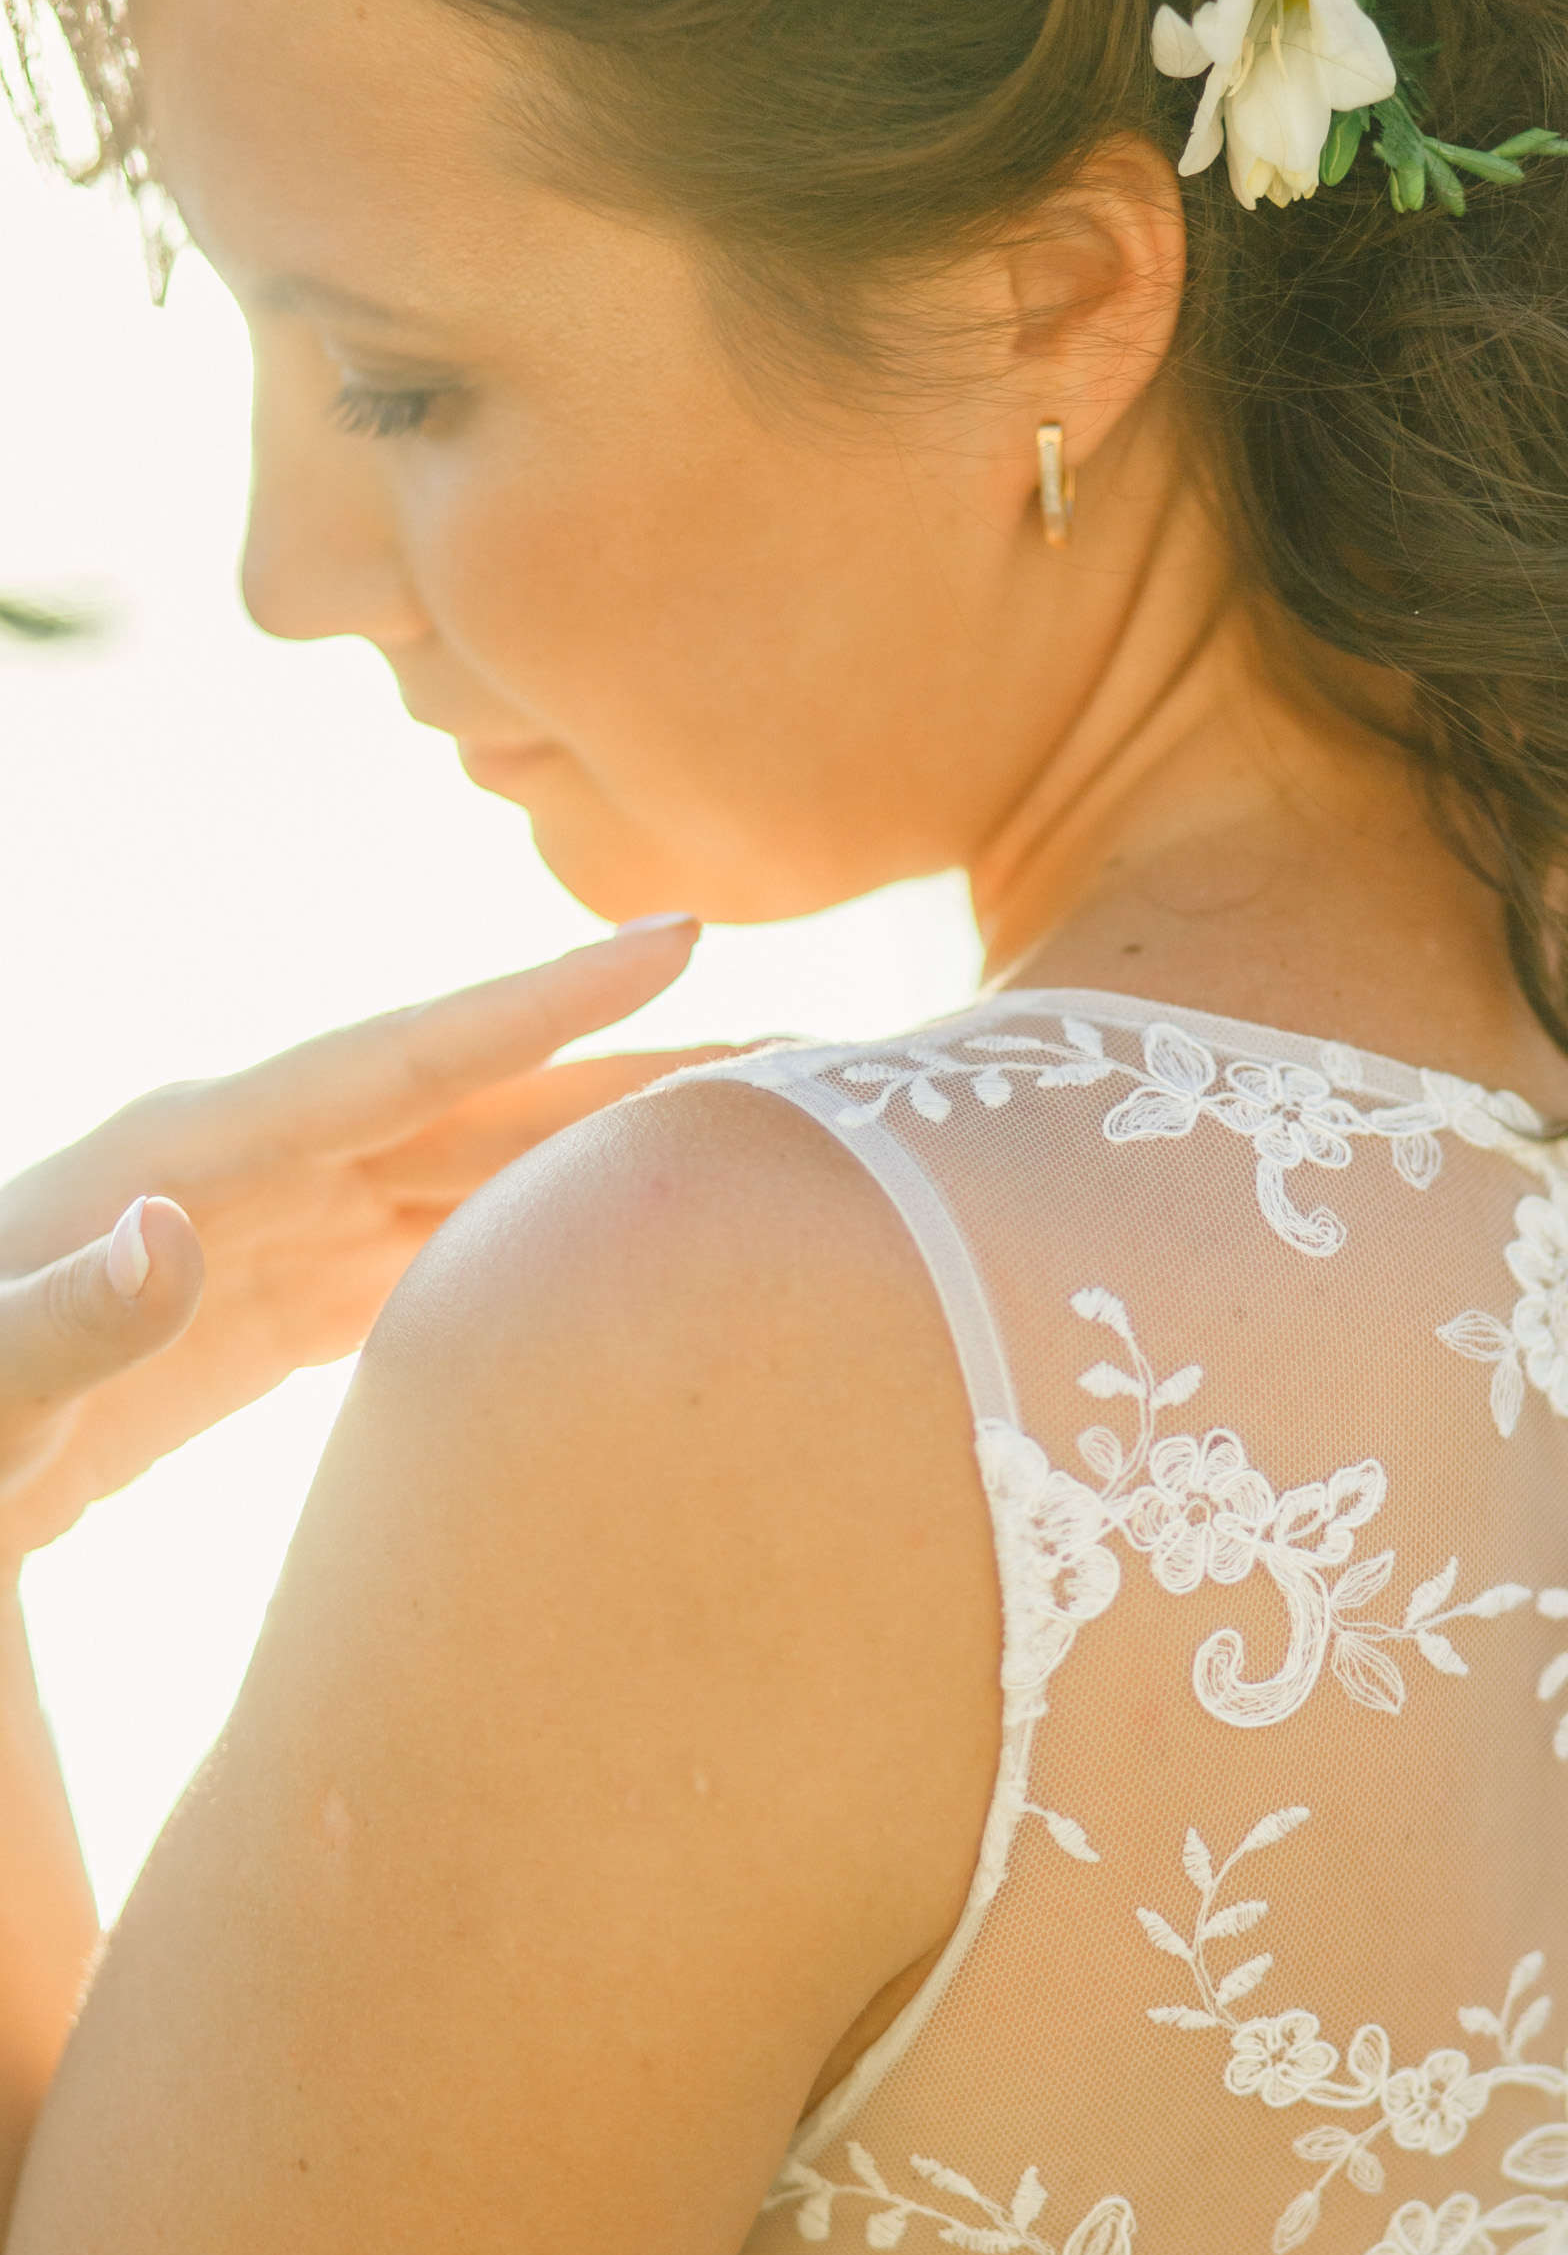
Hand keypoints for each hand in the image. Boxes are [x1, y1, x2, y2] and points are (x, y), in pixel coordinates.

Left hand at [0, 920, 712, 1560]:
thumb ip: (63, 1318)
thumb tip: (178, 1229)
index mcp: (193, 1150)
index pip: (401, 1058)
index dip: (543, 1001)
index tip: (680, 936)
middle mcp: (253, 1163)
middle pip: (479, 1099)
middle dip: (633, 1066)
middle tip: (806, 1049)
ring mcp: (273, 1228)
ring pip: (475, 1173)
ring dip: (605, 1153)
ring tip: (752, 1142)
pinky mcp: (273, 1303)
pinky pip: (434, 1254)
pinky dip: (534, 1243)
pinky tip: (620, 1255)